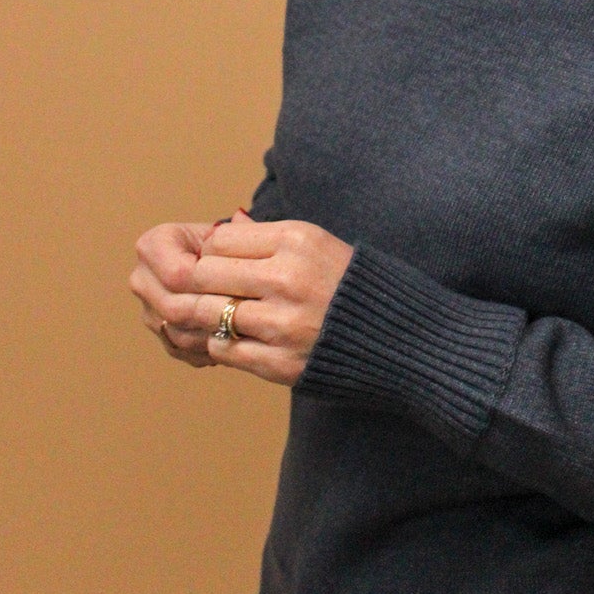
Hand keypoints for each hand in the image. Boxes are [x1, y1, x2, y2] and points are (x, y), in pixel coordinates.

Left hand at [130, 212, 354, 386]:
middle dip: (197, 283)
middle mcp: (287, 279)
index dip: (210, 252)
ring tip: (214, 313)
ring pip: (206, 312)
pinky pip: (223, 348)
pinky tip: (234, 336)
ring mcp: (282, 323)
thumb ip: (265, 237)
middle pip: (204, 274)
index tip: (219, 263)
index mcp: (296, 241)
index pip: (219, 241)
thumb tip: (219, 231)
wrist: (396, 337)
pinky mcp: (280, 362)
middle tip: (206, 290)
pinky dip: (220, 342)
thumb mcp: (316, 244)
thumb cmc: (350, 284)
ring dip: (203, 313)